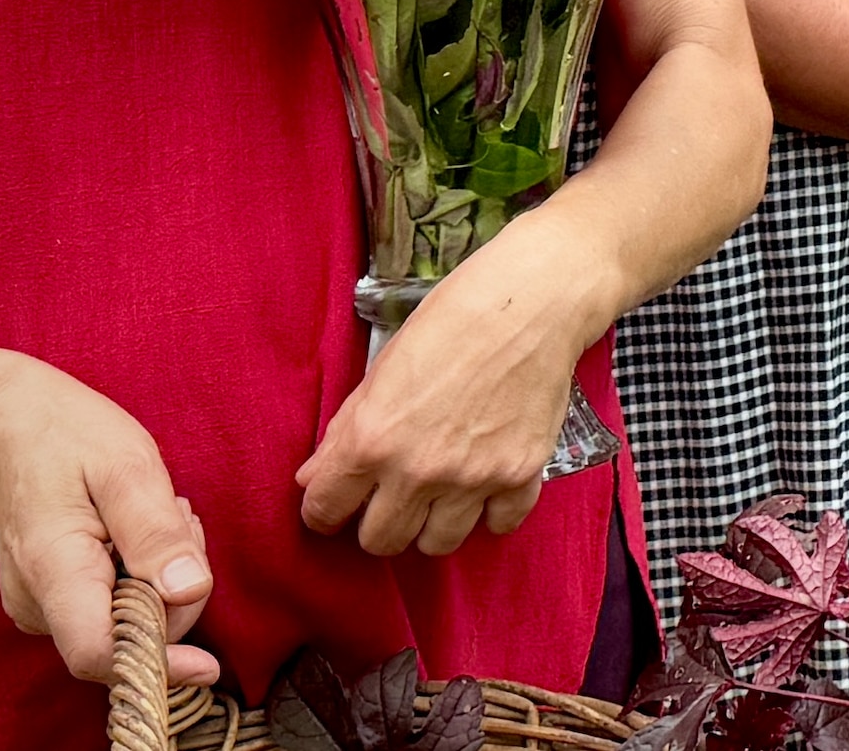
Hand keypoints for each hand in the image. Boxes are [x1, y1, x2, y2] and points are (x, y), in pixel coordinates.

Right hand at [0, 354, 215, 684]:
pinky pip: (112, 607)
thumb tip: (189, 591)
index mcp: (52, 571)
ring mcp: (38, 606)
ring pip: (125, 621)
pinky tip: (132, 530)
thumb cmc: (68, 437)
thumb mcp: (127, 467)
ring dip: (159, 578)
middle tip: (177, 520)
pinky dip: (139, 576)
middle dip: (174, 592)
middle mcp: (36, 603)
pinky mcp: (49, 600)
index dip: (158, 666)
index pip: (99, 655)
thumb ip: (156, 533)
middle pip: (128, 638)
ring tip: (151, 514)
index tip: (208, 665)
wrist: (7, 424)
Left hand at [299, 217, 593, 557]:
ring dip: (432, 524)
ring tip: (440, 495)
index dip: (325, 509)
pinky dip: (490, 512)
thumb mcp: (382, 369)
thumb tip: (315, 478)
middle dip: (378, 522)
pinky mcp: (521, 475)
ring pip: (436, 545)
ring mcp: (473, 478)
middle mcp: (418, 470)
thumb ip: (346, 431)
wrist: (532, 303)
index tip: (337, 503)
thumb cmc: (452, 321)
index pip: (324, 512)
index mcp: (371, 440)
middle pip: (380, 540)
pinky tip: (486, 487)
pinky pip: (498, 526)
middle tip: (391, 497)